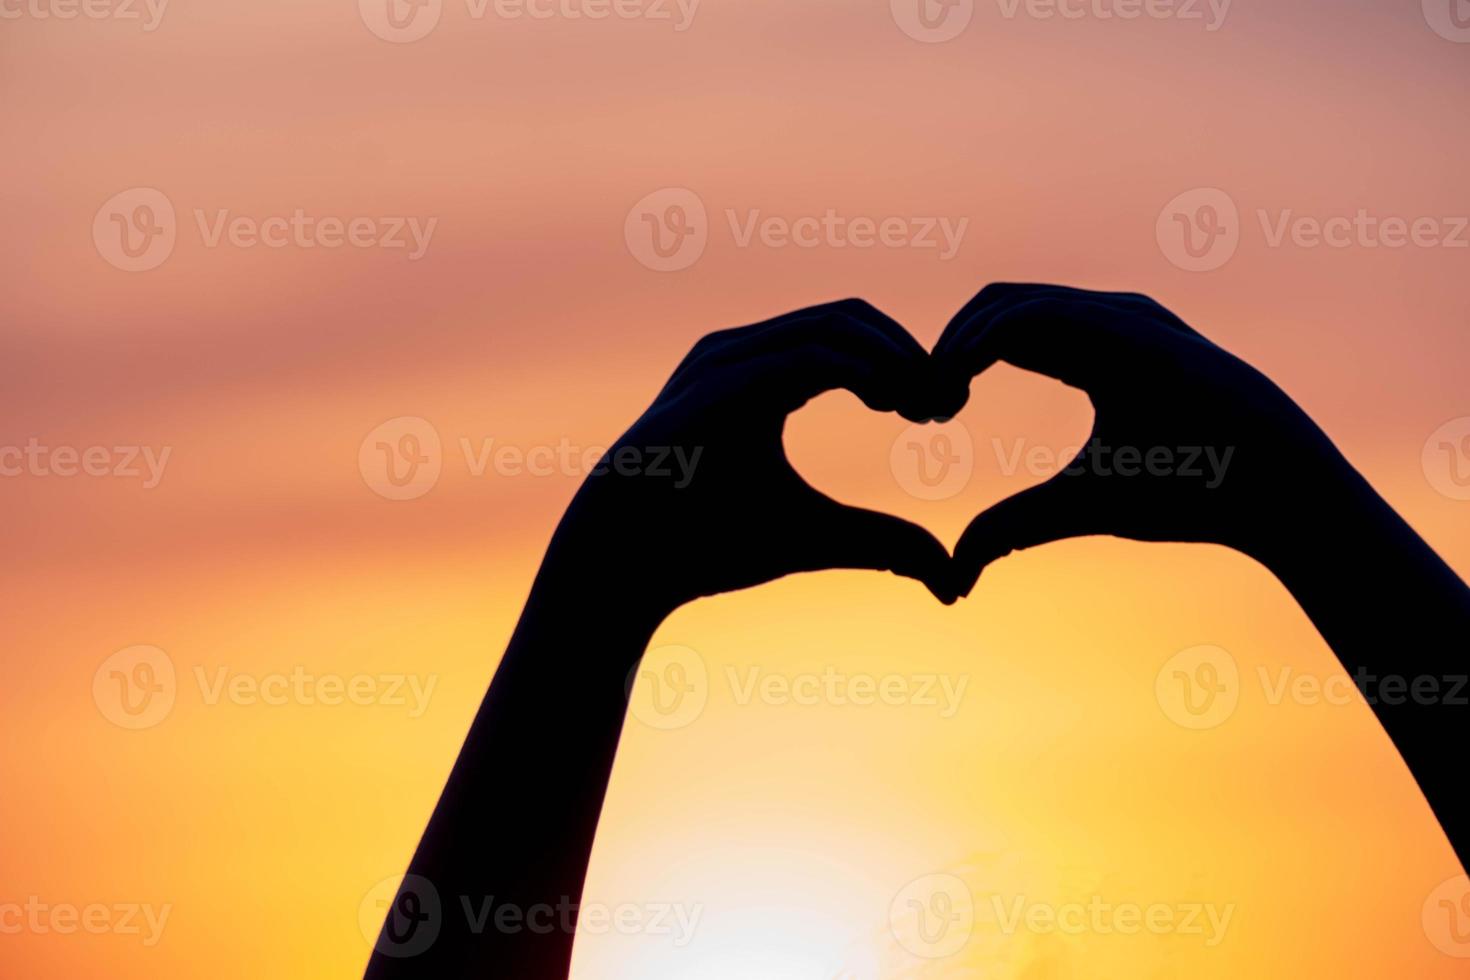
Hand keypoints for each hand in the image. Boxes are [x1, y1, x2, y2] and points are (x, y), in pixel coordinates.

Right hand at [547, 299, 967, 619]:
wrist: (627, 565)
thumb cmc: (708, 546)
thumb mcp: (816, 538)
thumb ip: (880, 543)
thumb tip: (948, 574)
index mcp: (766, 377)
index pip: (854, 339)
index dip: (908, 366)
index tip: (942, 415)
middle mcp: (745, 356)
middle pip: (850, 317)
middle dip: (909, 351)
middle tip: (946, 404)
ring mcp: (726, 362)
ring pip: (830, 325)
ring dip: (890, 355)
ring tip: (924, 403)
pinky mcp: (716, 383)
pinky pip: (799, 356)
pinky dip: (854, 369)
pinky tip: (888, 401)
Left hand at [934, 283, 1353, 593]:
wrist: (1272, 491)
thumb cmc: (1189, 493)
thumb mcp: (1074, 507)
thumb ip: (1013, 525)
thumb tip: (955, 571)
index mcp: (1088, 353)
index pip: (997, 335)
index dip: (951, 366)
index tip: (927, 416)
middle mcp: (1100, 323)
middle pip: (991, 308)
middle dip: (942, 348)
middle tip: (919, 406)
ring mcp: (1117, 317)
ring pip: (1006, 302)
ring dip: (955, 344)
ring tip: (934, 400)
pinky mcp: (1130, 326)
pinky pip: (1038, 314)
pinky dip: (985, 342)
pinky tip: (959, 385)